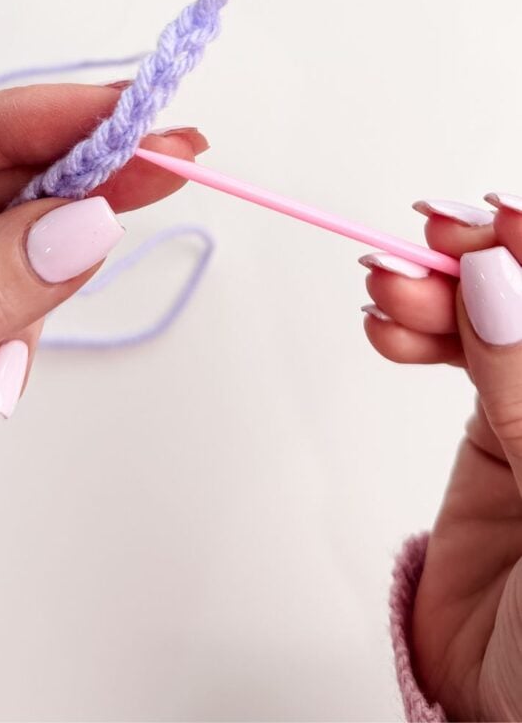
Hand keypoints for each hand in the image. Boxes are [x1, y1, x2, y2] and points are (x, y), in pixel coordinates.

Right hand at [362, 196, 521, 719]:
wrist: (509, 710)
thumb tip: (497, 283)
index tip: (493, 221)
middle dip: (481, 260)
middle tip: (428, 242)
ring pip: (493, 316)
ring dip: (436, 292)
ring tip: (386, 288)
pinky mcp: (500, 429)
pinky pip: (456, 355)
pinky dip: (417, 333)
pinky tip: (388, 328)